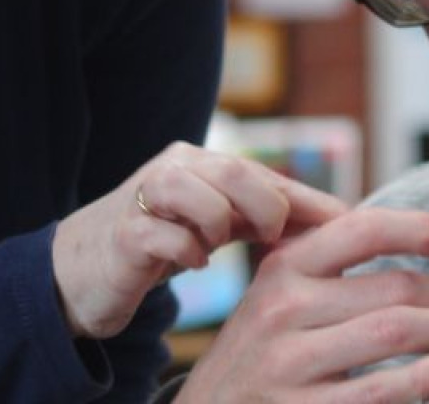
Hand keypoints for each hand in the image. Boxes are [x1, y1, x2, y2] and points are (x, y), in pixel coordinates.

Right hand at [52, 141, 345, 338]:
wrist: (82, 269)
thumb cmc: (161, 240)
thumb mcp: (216, 223)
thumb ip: (262, 216)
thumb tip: (333, 224)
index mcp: (201, 161)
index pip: (264, 172)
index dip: (305, 198)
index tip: (345, 223)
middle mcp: (174, 167)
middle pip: (236, 171)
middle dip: (266, 207)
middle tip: (270, 237)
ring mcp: (146, 197)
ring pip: (204, 196)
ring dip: (220, 227)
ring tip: (214, 245)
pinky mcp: (125, 234)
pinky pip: (170, 238)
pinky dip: (188, 253)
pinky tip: (189, 262)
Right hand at [176, 208, 428, 403]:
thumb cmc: (258, 350)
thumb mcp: (276, 292)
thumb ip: (328, 261)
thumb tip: (418, 242)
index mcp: (284, 265)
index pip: (366, 228)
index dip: (426, 230)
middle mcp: (285, 307)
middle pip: (393, 287)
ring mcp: (293, 363)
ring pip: (396, 333)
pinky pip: (384, 390)